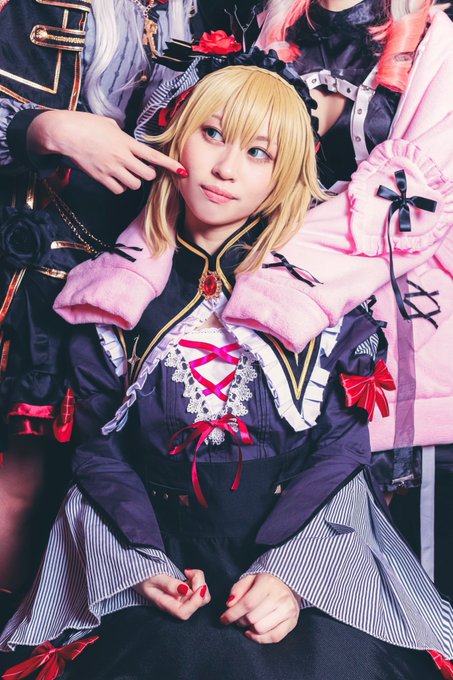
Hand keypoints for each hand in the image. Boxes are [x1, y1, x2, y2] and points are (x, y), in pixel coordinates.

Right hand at [27, 110, 186, 193]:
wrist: (65, 133)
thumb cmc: (85, 124)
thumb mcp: (109, 124)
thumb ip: (123, 135)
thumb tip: (128, 142)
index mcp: (126, 142)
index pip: (153, 156)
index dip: (170, 165)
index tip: (182, 171)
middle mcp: (122, 157)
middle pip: (147, 175)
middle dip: (148, 174)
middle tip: (141, 168)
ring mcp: (111, 169)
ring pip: (134, 185)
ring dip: (133, 181)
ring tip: (125, 172)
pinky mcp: (101, 177)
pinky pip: (118, 189)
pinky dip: (119, 187)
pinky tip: (114, 178)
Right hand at [133, 568, 209, 620]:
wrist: (141, 575)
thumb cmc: (145, 578)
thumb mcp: (155, 578)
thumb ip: (169, 584)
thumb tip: (186, 590)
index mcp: (166, 605)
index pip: (184, 613)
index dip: (195, 602)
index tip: (199, 587)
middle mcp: (176, 605)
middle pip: (198, 604)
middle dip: (200, 586)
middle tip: (189, 573)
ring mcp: (182, 599)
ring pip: (201, 596)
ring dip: (199, 581)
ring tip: (188, 572)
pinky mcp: (185, 593)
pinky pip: (198, 588)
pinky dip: (197, 578)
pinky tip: (188, 573)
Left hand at [220, 574, 300, 643]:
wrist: (288, 584)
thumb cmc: (264, 582)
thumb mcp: (249, 579)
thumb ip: (237, 590)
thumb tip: (229, 605)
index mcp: (268, 583)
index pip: (247, 603)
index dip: (233, 614)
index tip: (223, 619)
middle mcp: (280, 596)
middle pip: (252, 618)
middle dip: (240, 620)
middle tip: (238, 617)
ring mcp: (288, 610)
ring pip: (261, 629)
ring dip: (249, 628)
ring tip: (247, 622)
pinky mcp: (292, 622)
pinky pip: (274, 637)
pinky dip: (260, 639)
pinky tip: (252, 632)